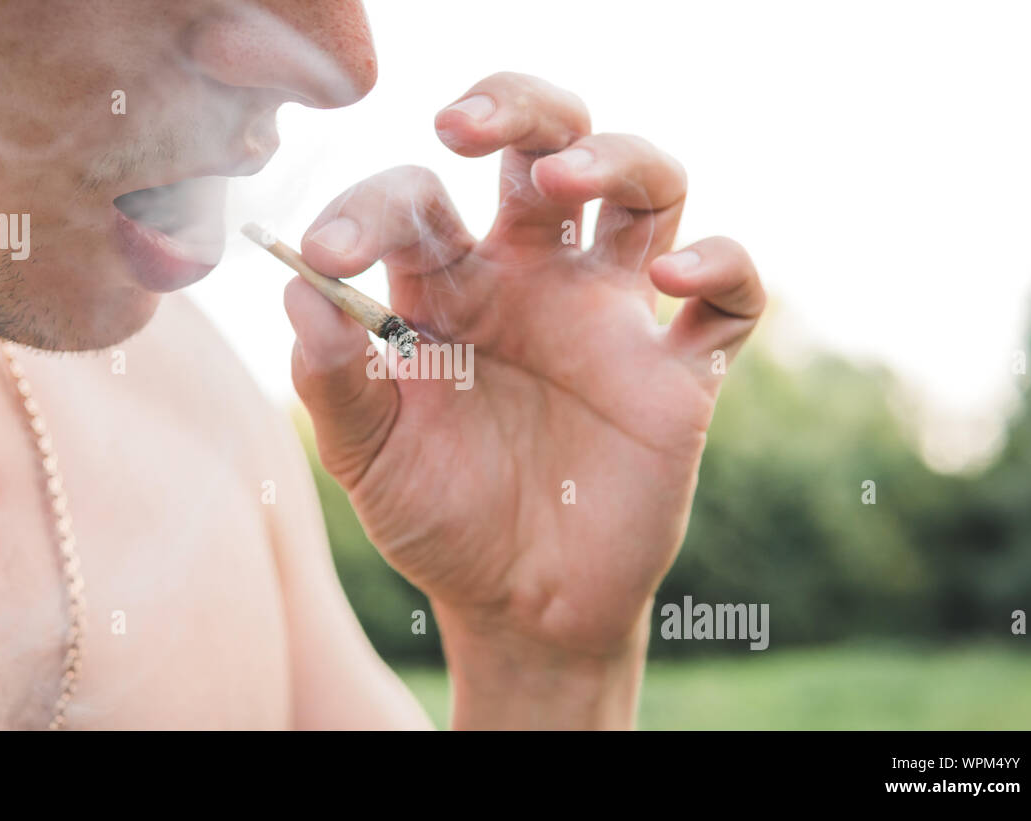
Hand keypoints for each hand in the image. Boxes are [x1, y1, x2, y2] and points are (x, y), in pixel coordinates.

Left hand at [284, 72, 763, 725]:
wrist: (518, 607)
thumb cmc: (437, 519)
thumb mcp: (367, 457)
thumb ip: (331, 379)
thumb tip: (298, 290)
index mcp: (449, 287)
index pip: (418, 199)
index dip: (369, 208)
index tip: (327, 255)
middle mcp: (533, 280)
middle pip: (546, 144)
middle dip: (514, 105)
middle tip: (460, 124)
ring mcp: (611, 318)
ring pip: (648, 187)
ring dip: (615, 156)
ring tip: (561, 177)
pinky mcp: (679, 373)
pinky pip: (732, 295)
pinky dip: (720, 266)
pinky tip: (668, 282)